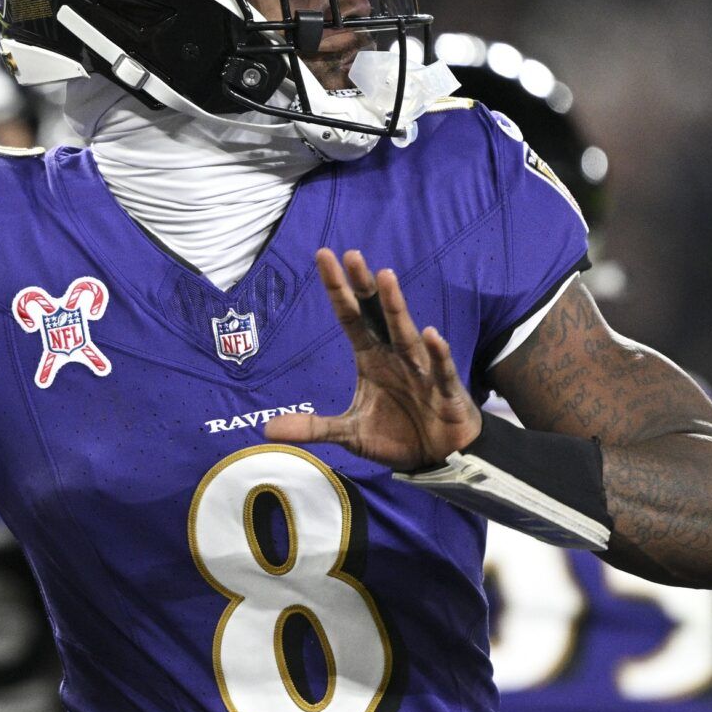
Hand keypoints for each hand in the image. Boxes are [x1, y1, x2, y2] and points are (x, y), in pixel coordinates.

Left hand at [265, 248, 482, 470]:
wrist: (438, 457)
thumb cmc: (396, 433)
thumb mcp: (349, 433)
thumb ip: (313, 426)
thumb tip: (266, 429)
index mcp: (371, 357)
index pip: (350, 317)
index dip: (337, 290)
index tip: (323, 256)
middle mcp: (394, 355)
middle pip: (376, 314)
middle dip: (364, 286)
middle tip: (351, 255)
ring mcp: (421, 370)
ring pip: (405, 333)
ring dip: (395, 306)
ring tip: (385, 276)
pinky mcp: (444, 391)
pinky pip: (440, 369)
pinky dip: (437, 354)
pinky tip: (431, 335)